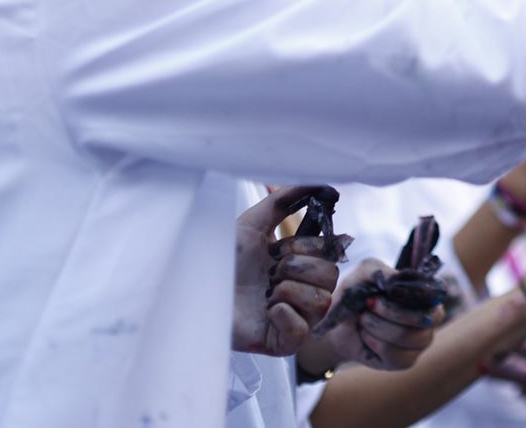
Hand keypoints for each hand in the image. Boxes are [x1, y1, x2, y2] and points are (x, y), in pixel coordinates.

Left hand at [231, 185, 344, 356]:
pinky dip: (285, 316)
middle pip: (331, 276)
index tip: (278, 249)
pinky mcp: (283, 342)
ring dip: (289, 291)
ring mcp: (294, 317)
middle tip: (270, 273)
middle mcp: (300, 290)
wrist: (194, 294)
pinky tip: (267, 312)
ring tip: (266, 295)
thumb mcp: (252, 223)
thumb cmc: (221, 260)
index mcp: (297, 263)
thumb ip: (286, 199)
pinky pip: (303, 329)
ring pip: (321, 302)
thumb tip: (322, 183)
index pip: (328, 251)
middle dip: (297, 269)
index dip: (304, 247)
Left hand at [298, 259, 439, 372]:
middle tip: (368, 304)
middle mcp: (430, 317)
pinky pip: (396, 356)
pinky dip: (375, 343)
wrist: (338, 323)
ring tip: (364, 319)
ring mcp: (420, 341)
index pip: (436, 293)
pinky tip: (366, 336)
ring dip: (379, 327)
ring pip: (407, 337)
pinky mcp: (406, 361)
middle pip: (424, 319)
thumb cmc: (357, 293)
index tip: (389, 291)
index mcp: (427, 292)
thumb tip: (395, 283)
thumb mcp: (365, 273)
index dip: (413, 293)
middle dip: (389, 311)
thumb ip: (382, 272)